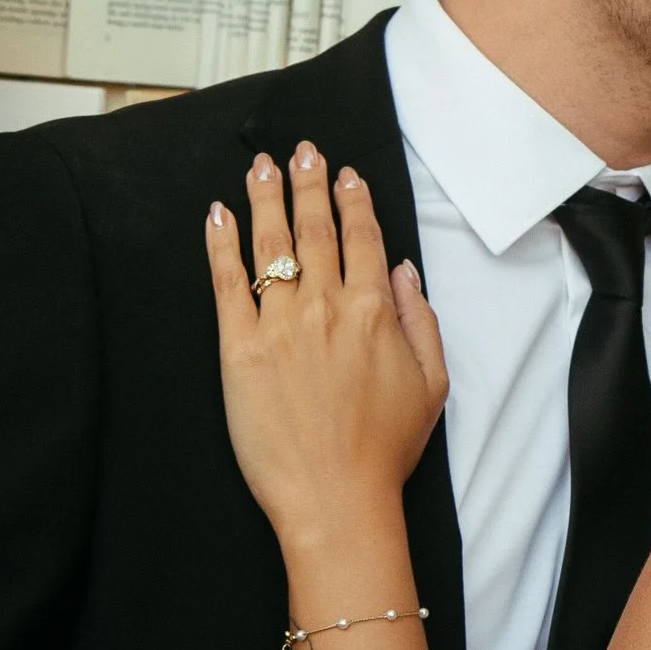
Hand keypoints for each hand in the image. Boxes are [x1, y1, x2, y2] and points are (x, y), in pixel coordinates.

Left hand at [207, 148, 448, 543]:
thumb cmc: (385, 450)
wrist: (336, 500)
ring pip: (271, 244)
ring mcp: (280, 325)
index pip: (363, 237)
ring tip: (260, 165)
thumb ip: (422, 319)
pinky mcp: (239, 349)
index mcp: (376, 311)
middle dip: (308, 181)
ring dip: (265, 197)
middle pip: (315, 227)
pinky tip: (218, 215)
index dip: (353, 199)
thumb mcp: (432, 384)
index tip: (345, 173)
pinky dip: (221, 243)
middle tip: (302, 149)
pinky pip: (227, 283)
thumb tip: (405, 271)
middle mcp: (328, 307)